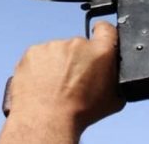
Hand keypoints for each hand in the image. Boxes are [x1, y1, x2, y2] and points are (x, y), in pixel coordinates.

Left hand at [0, 22, 124, 143]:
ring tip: (55, 86)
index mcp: (101, 52)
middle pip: (79, 45)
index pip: (106, 29)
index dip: (103, 34)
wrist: (46, 120)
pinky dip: (39, 67)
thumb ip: (114, 77)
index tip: (98, 41)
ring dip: (57, 64)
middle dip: (77, 59)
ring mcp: (54, 46)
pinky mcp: (33, 51)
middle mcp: (77, 44)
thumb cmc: (79, 113)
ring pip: (57, 51)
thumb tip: (112, 73)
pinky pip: (39, 56)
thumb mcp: (113, 99)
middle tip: (72, 81)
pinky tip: (42, 84)